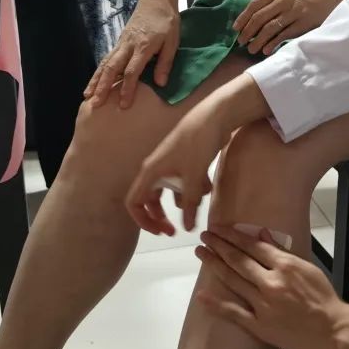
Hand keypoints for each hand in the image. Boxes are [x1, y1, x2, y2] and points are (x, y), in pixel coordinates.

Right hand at [83, 0, 180, 108]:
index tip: (123, 104)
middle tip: (95, 104)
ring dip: (95, 80)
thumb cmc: (167, 21)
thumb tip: (160, 84)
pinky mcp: (119, 41)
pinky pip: (106, 58)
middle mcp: (128, 46)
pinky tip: (93, 81)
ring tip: (87, 96)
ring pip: (105, 63)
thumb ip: (165, 62)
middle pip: (112, 68)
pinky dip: (99, 71)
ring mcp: (121, 43)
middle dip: (102, 87)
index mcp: (143, 46)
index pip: (132, 71)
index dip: (127, 88)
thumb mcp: (173, 41)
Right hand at [126, 100, 229, 233]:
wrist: (214, 117)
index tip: (160, 232)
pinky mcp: (184, 162)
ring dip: (184, 200)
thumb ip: (190, 204)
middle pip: (151, 200)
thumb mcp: (193, 178)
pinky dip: (194, 187)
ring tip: (200, 199)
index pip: (134, 202)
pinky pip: (184, 182)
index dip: (143, 220)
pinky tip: (208, 185)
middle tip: (175, 231)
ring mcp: (170, 165)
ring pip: (170, 192)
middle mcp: (156, 170)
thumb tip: (186, 228)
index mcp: (150, 172)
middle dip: (161, 216)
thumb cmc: (197, 145)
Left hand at [196, 226, 348, 348]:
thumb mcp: (307, 267)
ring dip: (214, 265)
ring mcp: (263, 305)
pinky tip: (201, 294)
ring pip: (233, 280)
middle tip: (205, 236)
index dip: (233, 236)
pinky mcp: (259, 325)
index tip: (219, 229)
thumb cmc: (322, 296)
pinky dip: (216, 304)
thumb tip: (261, 235)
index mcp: (284, 265)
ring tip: (201, 253)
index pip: (252, 246)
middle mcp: (271, 282)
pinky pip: (233, 313)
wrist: (332, 329)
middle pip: (238, 260)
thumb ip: (282, 252)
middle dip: (219, 245)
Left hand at [234, 0, 348, 55]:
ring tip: (251, 49)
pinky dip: (273, 43)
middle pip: (259, 18)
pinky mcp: (304, 23)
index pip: (255, 4)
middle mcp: (284, 0)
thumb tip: (263, 8)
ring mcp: (294, 12)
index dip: (243, 17)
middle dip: (247, 31)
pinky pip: (285, 35)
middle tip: (241, 42)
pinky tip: (267, 50)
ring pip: (269, 28)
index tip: (236, 27)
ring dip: (258, 40)